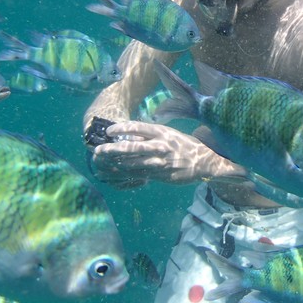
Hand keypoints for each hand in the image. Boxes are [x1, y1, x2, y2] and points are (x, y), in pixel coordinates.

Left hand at [90, 120, 245, 188]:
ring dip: (116, 163)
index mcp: (162, 132)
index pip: (138, 128)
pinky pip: (141, 175)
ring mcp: (161, 162)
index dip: (121, 129)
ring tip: (103, 163)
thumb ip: (151, 135)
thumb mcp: (170, 134)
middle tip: (98, 150)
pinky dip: (127, 174)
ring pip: (134, 163)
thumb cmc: (185, 145)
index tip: (109, 131)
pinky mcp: (162, 175)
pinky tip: (117, 172)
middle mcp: (161, 146)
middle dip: (112, 149)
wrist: (204, 162)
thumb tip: (129, 135)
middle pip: (132, 147)